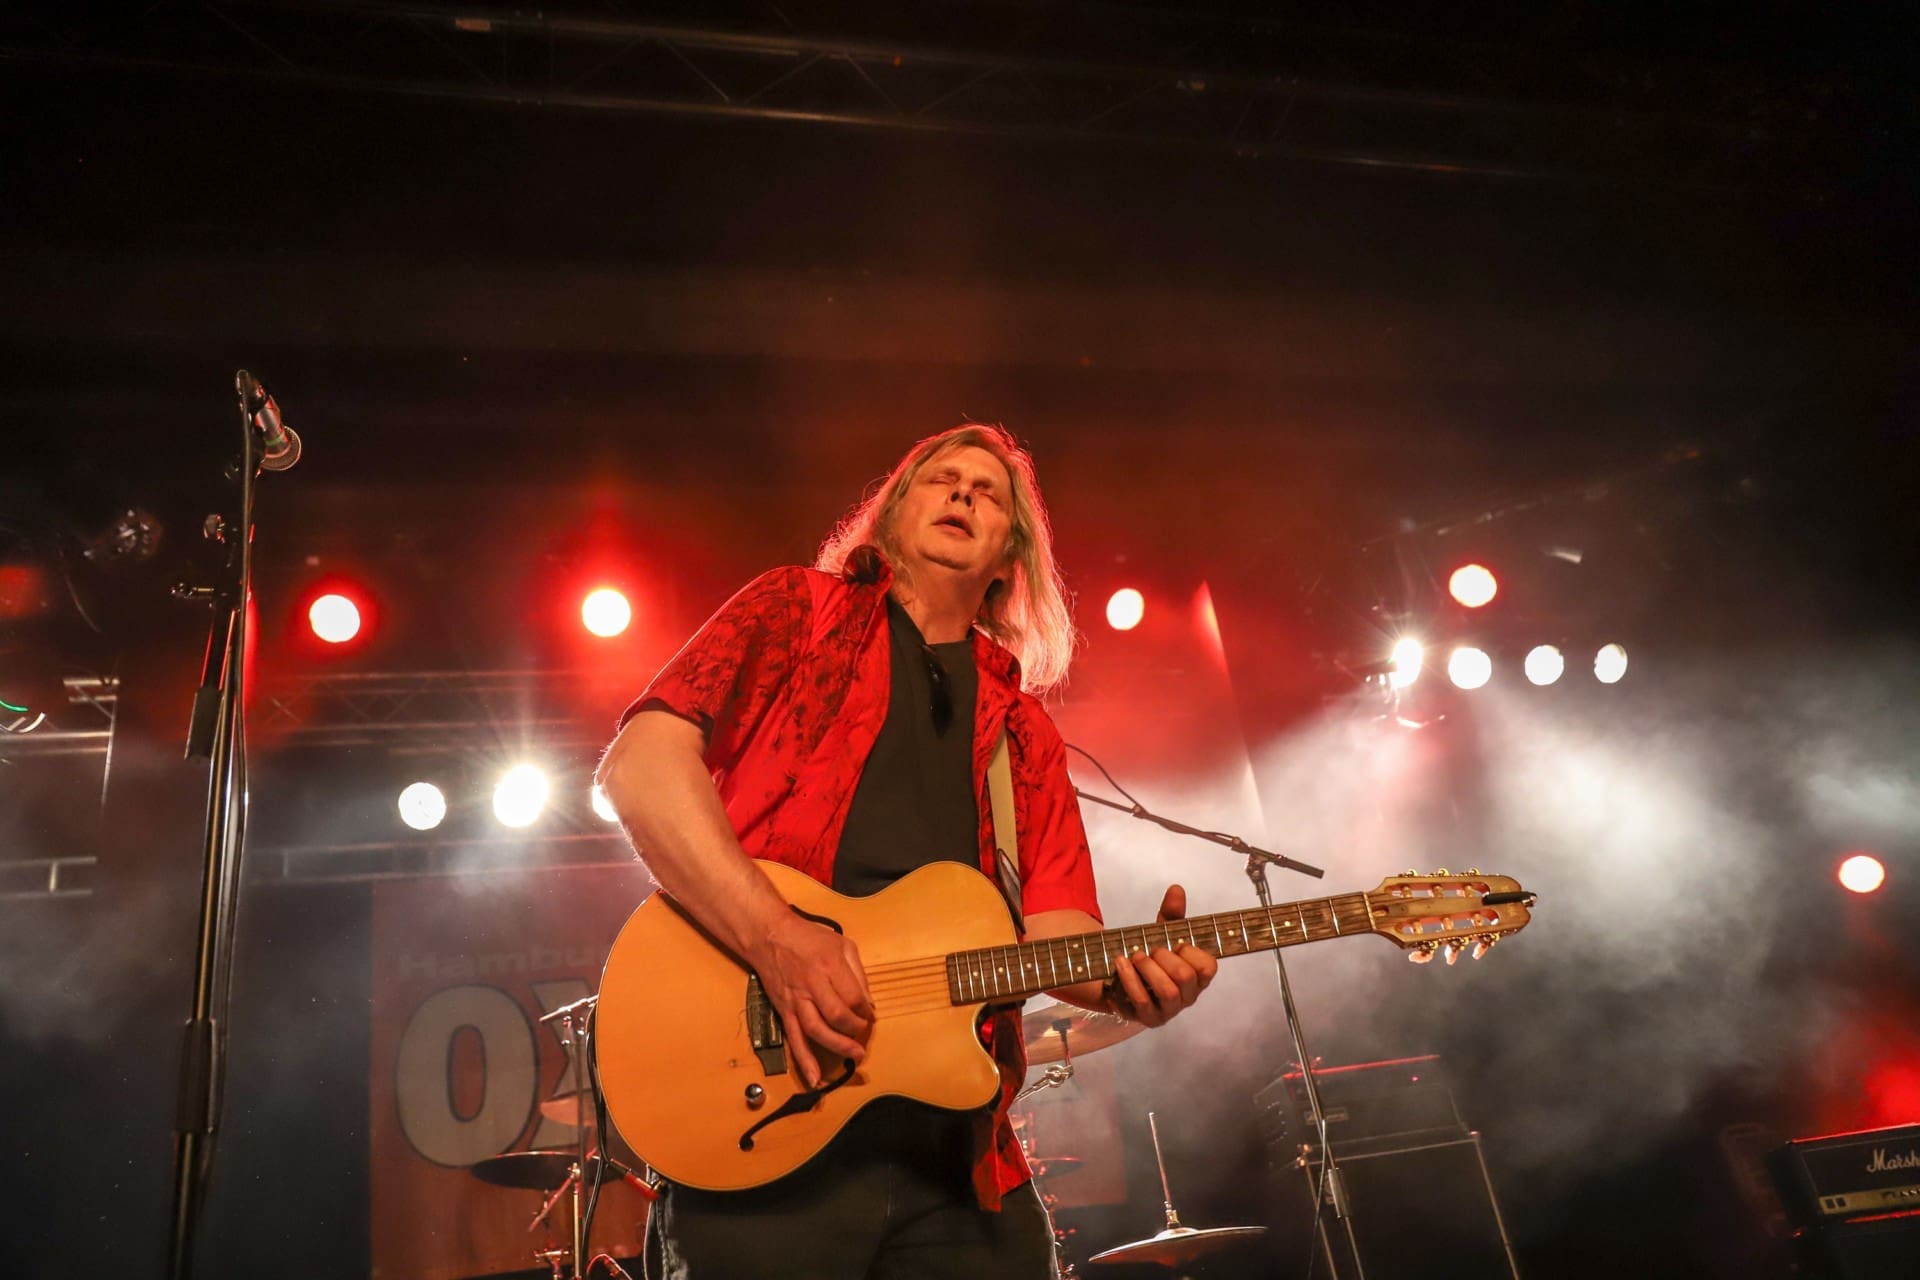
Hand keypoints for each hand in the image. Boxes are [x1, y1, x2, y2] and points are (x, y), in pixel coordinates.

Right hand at [750, 912, 873, 1087]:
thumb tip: (868, 1004)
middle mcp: (812, 984)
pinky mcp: (784, 1011)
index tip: (870, 1015)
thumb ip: (858, 973)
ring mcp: (796, 1000)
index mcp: (829, 965)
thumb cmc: (808, 938)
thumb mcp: (842, 944)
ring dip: (838, 1047)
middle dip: (855, 1030)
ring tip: (854, 1056)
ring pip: (817, 1031)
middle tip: (863, 1035)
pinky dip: (804, 1061)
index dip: (866, 1011)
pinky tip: (814, 1078)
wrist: (770, 936)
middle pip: (838, 1016)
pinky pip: (794, 1039)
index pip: (854, 997)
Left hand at [1103, 885, 1217, 1027]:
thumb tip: (1176, 889)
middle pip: (1186, 978)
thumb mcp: (1162, 933)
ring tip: (1134, 956)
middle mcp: (1188, 996)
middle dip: (1165, 958)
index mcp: (1197, 976)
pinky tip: (1120, 964)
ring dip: (1148, 970)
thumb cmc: (1152, 956)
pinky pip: (1142, 1003)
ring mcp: (1168, 1011)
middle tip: (1150, 949)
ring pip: (1168, 993)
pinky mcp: (1147, 1019)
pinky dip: (1130, 980)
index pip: (1208, 967)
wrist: (1122, 977)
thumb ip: (1171, 913)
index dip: (1191, 951)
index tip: (1176, 942)